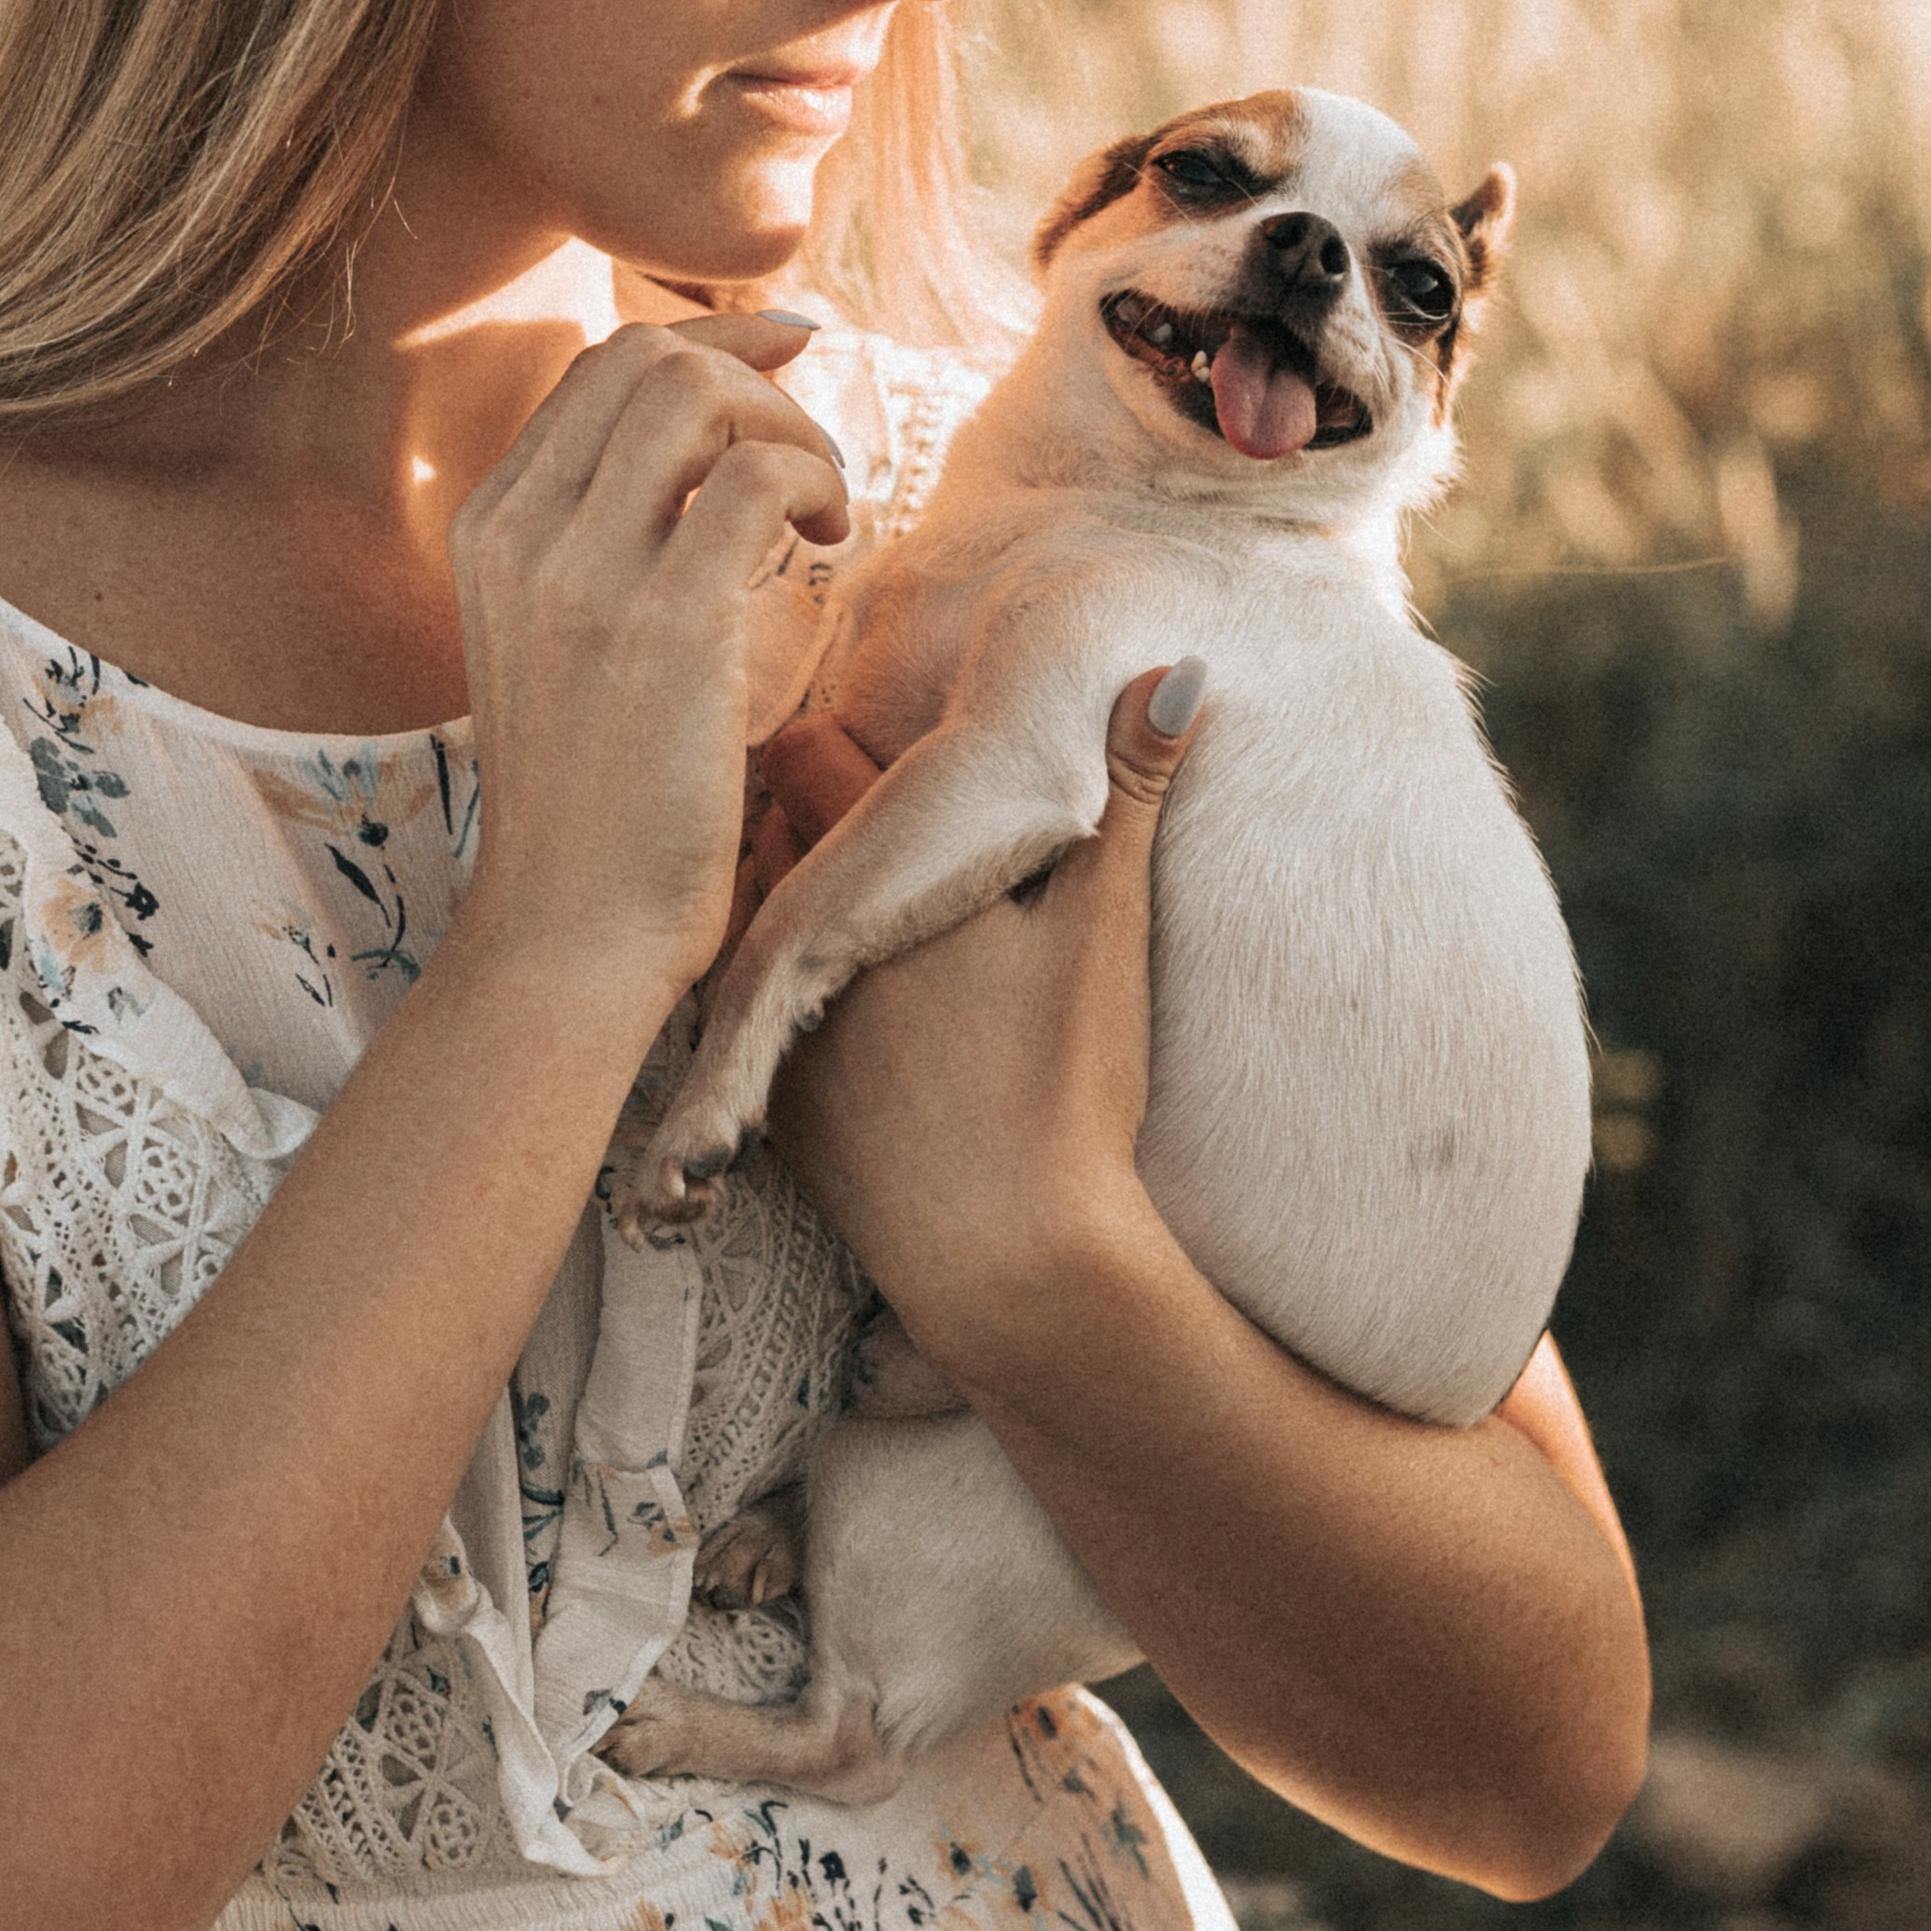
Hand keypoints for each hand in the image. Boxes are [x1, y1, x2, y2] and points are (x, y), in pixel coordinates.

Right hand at [448, 318, 845, 1005]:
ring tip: (823, 509)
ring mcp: (583, 575)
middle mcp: (521, 533)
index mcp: (489, 529)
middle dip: (757, 378)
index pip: (598, 367)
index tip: (786, 354)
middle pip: (646, 359)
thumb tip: (712, 446)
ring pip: (695, 394)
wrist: (570, 930)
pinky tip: (828, 543)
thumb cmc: (594, 803)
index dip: (709, 343)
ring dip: (790, 429)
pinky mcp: (663, 623)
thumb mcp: (560, 647)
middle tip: (813, 459)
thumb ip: (602, 544)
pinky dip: (813, 482)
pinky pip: (754, 478)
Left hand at [763, 665, 1205, 1379]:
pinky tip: (846, 1010)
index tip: (888, 742)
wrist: (1016, 1260)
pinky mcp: (780, 1111)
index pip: (817, 753)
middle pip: (772, 834)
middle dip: (809, 814)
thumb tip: (1178, 670)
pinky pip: (756, 1022)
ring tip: (855, 901)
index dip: (852, 739)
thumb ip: (1133, 793)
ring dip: (790, 902)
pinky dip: (792, 1000)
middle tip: (865, 808)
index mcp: (871, 882)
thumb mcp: (1108, 929)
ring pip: (752, 925)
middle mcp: (799, 945)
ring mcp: (776, 1031)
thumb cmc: (1068, 1088)